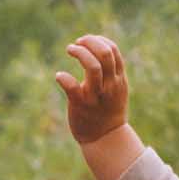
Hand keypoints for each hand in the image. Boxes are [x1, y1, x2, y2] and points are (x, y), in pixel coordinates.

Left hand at [54, 33, 145, 179]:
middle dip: (89, 42)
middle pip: (104, 54)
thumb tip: (98, 47)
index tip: (86, 42)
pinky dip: (63, 77)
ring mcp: (95, 95)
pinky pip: (72, 87)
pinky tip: (59, 76)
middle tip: (76, 44)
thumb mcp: (116, 88)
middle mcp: (109, 85)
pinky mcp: (81, 105)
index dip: (98, 40)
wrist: (106, 139)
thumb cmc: (108, 110)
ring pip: (92, 66)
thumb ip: (111, 71)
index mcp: (119, 79)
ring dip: (79, 53)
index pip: (112, 50)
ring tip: (70, 50)